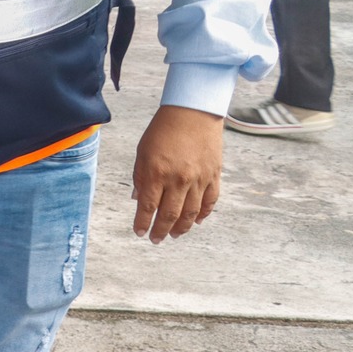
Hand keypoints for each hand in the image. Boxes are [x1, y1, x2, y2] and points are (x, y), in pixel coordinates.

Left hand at [132, 105, 223, 243]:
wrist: (192, 112)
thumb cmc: (163, 130)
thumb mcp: (143, 152)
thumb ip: (140, 178)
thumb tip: (138, 200)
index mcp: (157, 173)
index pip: (148, 207)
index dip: (142, 223)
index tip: (139, 232)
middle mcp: (178, 179)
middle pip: (170, 214)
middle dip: (161, 231)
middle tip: (156, 239)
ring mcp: (199, 179)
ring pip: (191, 213)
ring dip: (182, 227)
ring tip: (174, 235)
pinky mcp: (214, 175)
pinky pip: (210, 201)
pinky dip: (204, 214)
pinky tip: (196, 221)